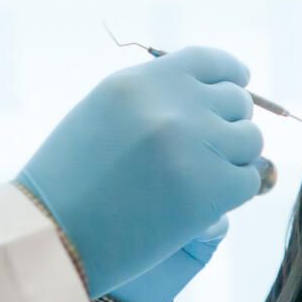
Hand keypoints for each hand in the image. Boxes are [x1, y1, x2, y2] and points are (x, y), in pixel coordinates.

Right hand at [20, 48, 263, 295]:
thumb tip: (213, 94)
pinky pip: (248, 180)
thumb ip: (153, 99)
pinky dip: (232, 192)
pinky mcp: (212, 189)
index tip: (240, 83)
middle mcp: (172, 106)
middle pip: (236, 102)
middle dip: (228, 124)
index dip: (231, 74)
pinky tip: (201, 203)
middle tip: (207, 151)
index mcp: (141, 82)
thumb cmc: (70, 183)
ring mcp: (195, 146)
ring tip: (200, 179)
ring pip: (250, 140)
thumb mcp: (103, 114)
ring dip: (233, 159)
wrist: (51, 239)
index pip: (209, 62)